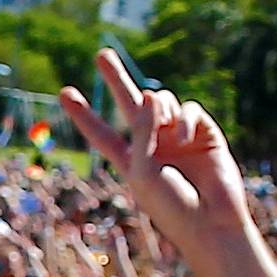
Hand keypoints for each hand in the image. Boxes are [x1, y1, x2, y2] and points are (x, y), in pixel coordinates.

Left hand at [58, 50, 249, 267]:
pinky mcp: (204, 133)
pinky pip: (189, 110)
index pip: (101, 133)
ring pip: (162, 101)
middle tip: (102, 54)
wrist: (211, 222)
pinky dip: (184, 119)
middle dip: (116, 78)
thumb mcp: (143, 171)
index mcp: (130, 160)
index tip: (65, 94)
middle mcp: (152, 145)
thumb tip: (149, 93)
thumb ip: (141, 132)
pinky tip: (183, 138)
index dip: (84, 115)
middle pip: (129, 104)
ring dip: (159, 107)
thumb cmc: (171, 205)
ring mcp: (178, 137)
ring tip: (164, 125)